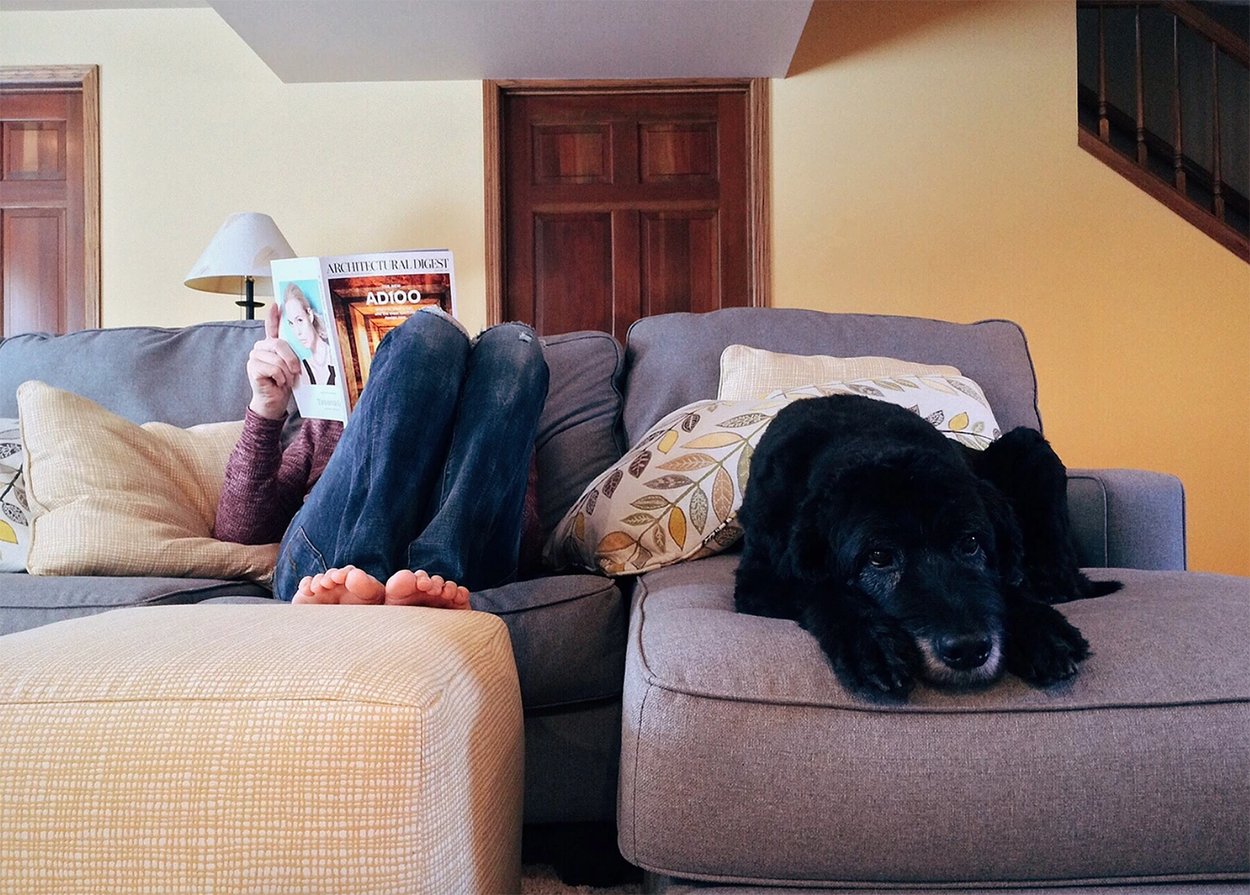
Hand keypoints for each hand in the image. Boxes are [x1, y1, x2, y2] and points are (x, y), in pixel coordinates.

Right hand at [247, 302, 301, 419]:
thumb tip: (303, 341)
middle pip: (279, 344)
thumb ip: (293, 353)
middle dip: (292, 359)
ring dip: (287, 373)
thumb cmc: (284, 383)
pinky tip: (277, 383)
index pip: (271, 326)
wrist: (275, 401)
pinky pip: (273, 368)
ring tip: (285, 380)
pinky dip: (280, 378)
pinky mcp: (252, 367)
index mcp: (271, 345)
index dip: (273, 315)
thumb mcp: (292, 365)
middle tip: (296, 371)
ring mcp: (254, 356)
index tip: (277, 304)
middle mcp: (261, 347)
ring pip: (278, 359)